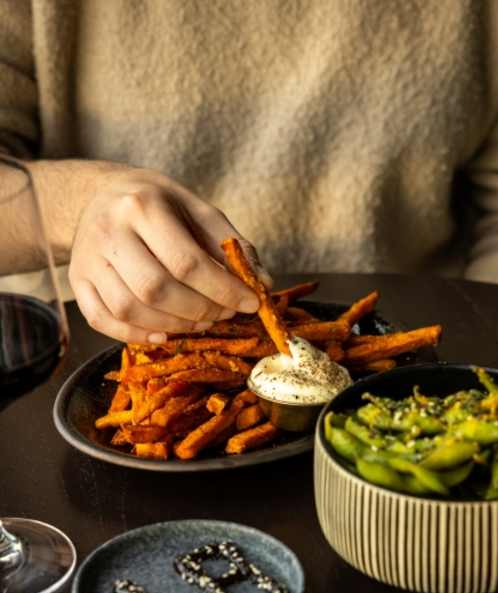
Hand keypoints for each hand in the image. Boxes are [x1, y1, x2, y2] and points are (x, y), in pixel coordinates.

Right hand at [69, 168, 269, 343]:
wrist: (100, 195)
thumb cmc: (159, 206)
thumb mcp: (198, 210)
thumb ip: (233, 246)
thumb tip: (264, 285)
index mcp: (143, 205)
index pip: (186, 261)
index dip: (223, 289)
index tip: (249, 303)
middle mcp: (109, 231)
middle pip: (156, 289)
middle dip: (199, 311)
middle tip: (222, 314)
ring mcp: (88, 258)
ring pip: (129, 309)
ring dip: (172, 326)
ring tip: (199, 322)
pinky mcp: (77, 281)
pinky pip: (103, 320)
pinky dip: (136, 335)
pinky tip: (164, 332)